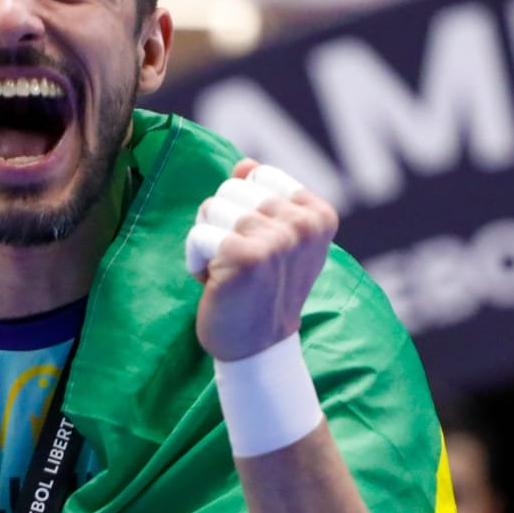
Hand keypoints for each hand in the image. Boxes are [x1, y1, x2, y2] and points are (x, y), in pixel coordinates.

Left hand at [186, 160, 338, 362]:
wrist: (257, 348)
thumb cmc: (261, 289)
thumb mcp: (275, 239)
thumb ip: (264, 198)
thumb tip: (244, 164)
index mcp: (319, 214)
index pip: (257, 175)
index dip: (243, 209)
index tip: (257, 247)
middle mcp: (303, 224)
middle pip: (232, 189)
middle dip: (222, 224)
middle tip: (238, 263)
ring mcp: (277, 238)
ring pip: (212, 208)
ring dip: (208, 242)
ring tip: (227, 271)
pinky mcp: (245, 255)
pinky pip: (197, 234)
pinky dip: (194, 261)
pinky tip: (212, 283)